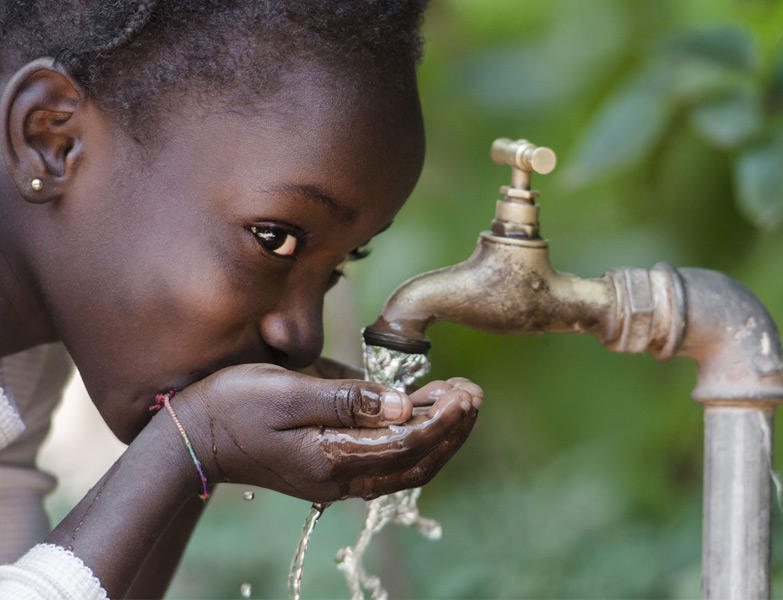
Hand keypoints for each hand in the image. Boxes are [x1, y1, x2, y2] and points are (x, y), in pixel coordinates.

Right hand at [171, 365, 481, 502]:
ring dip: (437, 436)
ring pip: (405, 466)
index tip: (465, 392)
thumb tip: (403, 405)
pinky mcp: (330, 467)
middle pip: (415, 463)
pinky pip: (386, 460)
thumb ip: (348, 399)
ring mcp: (336, 477)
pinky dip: (413, 439)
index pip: (407, 444)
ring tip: (459, 400)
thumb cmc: (235, 405)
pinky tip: (422, 411)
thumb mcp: (289, 391)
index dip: (442, 419)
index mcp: (332, 458)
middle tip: (473, 394)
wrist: (194, 436)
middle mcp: (340, 477)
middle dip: (451, 430)